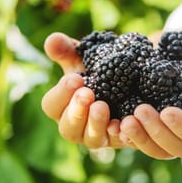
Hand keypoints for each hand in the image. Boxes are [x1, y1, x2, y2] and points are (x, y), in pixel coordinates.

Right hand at [41, 32, 126, 148]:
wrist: (129, 78)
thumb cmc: (98, 69)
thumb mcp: (82, 57)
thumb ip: (66, 50)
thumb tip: (52, 40)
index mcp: (63, 106)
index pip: (52, 106)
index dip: (61, 94)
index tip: (75, 78)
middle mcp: (77, 125)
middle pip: (68, 128)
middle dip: (76, 111)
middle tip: (87, 93)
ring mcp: (98, 135)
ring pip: (91, 140)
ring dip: (95, 124)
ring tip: (102, 106)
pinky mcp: (120, 138)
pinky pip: (118, 142)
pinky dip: (120, 134)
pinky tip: (123, 123)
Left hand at [119, 56, 181, 158]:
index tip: (167, 112)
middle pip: (176, 147)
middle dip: (156, 132)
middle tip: (140, 111)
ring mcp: (173, 138)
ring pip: (157, 150)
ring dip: (140, 138)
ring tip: (124, 122)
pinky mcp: (156, 134)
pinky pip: (143, 143)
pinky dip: (129, 138)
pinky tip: (114, 127)